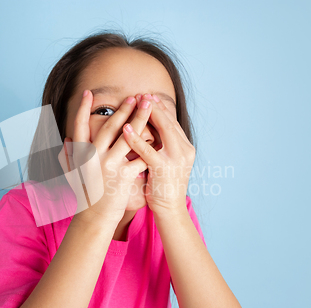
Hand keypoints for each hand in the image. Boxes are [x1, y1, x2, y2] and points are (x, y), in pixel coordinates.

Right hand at [57, 90, 151, 227]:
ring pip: (128, 137)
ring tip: (149, 107)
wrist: (94, 218)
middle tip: (135, 96)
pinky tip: (159, 135)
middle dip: (123, 110)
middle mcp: (94, 158)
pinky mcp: (123, 176)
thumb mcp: (73, 174)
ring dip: (140, 119)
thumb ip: (70, 155)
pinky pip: (139, 157)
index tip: (88, 93)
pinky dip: (149, 146)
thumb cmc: (86, 195)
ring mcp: (109, 166)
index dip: (83, 109)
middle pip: (110, 127)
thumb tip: (66, 138)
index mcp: (81, 155)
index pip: (80, 126)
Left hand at [123, 93, 194, 214]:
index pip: (172, 122)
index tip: (148, 96)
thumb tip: (151, 130)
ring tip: (134, 101)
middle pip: (168, 121)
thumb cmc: (164, 187)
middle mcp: (184, 150)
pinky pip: (147, 150)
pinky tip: (125, 128)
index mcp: (185, 148)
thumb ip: (162, 146)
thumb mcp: (166, 162)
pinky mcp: (163, 169)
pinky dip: (136, 138)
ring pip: (162, 130)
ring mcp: (175, 159)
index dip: (160, 108)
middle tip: (141, 93)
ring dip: (147, 114)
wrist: (170, 211)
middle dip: (154, 106)